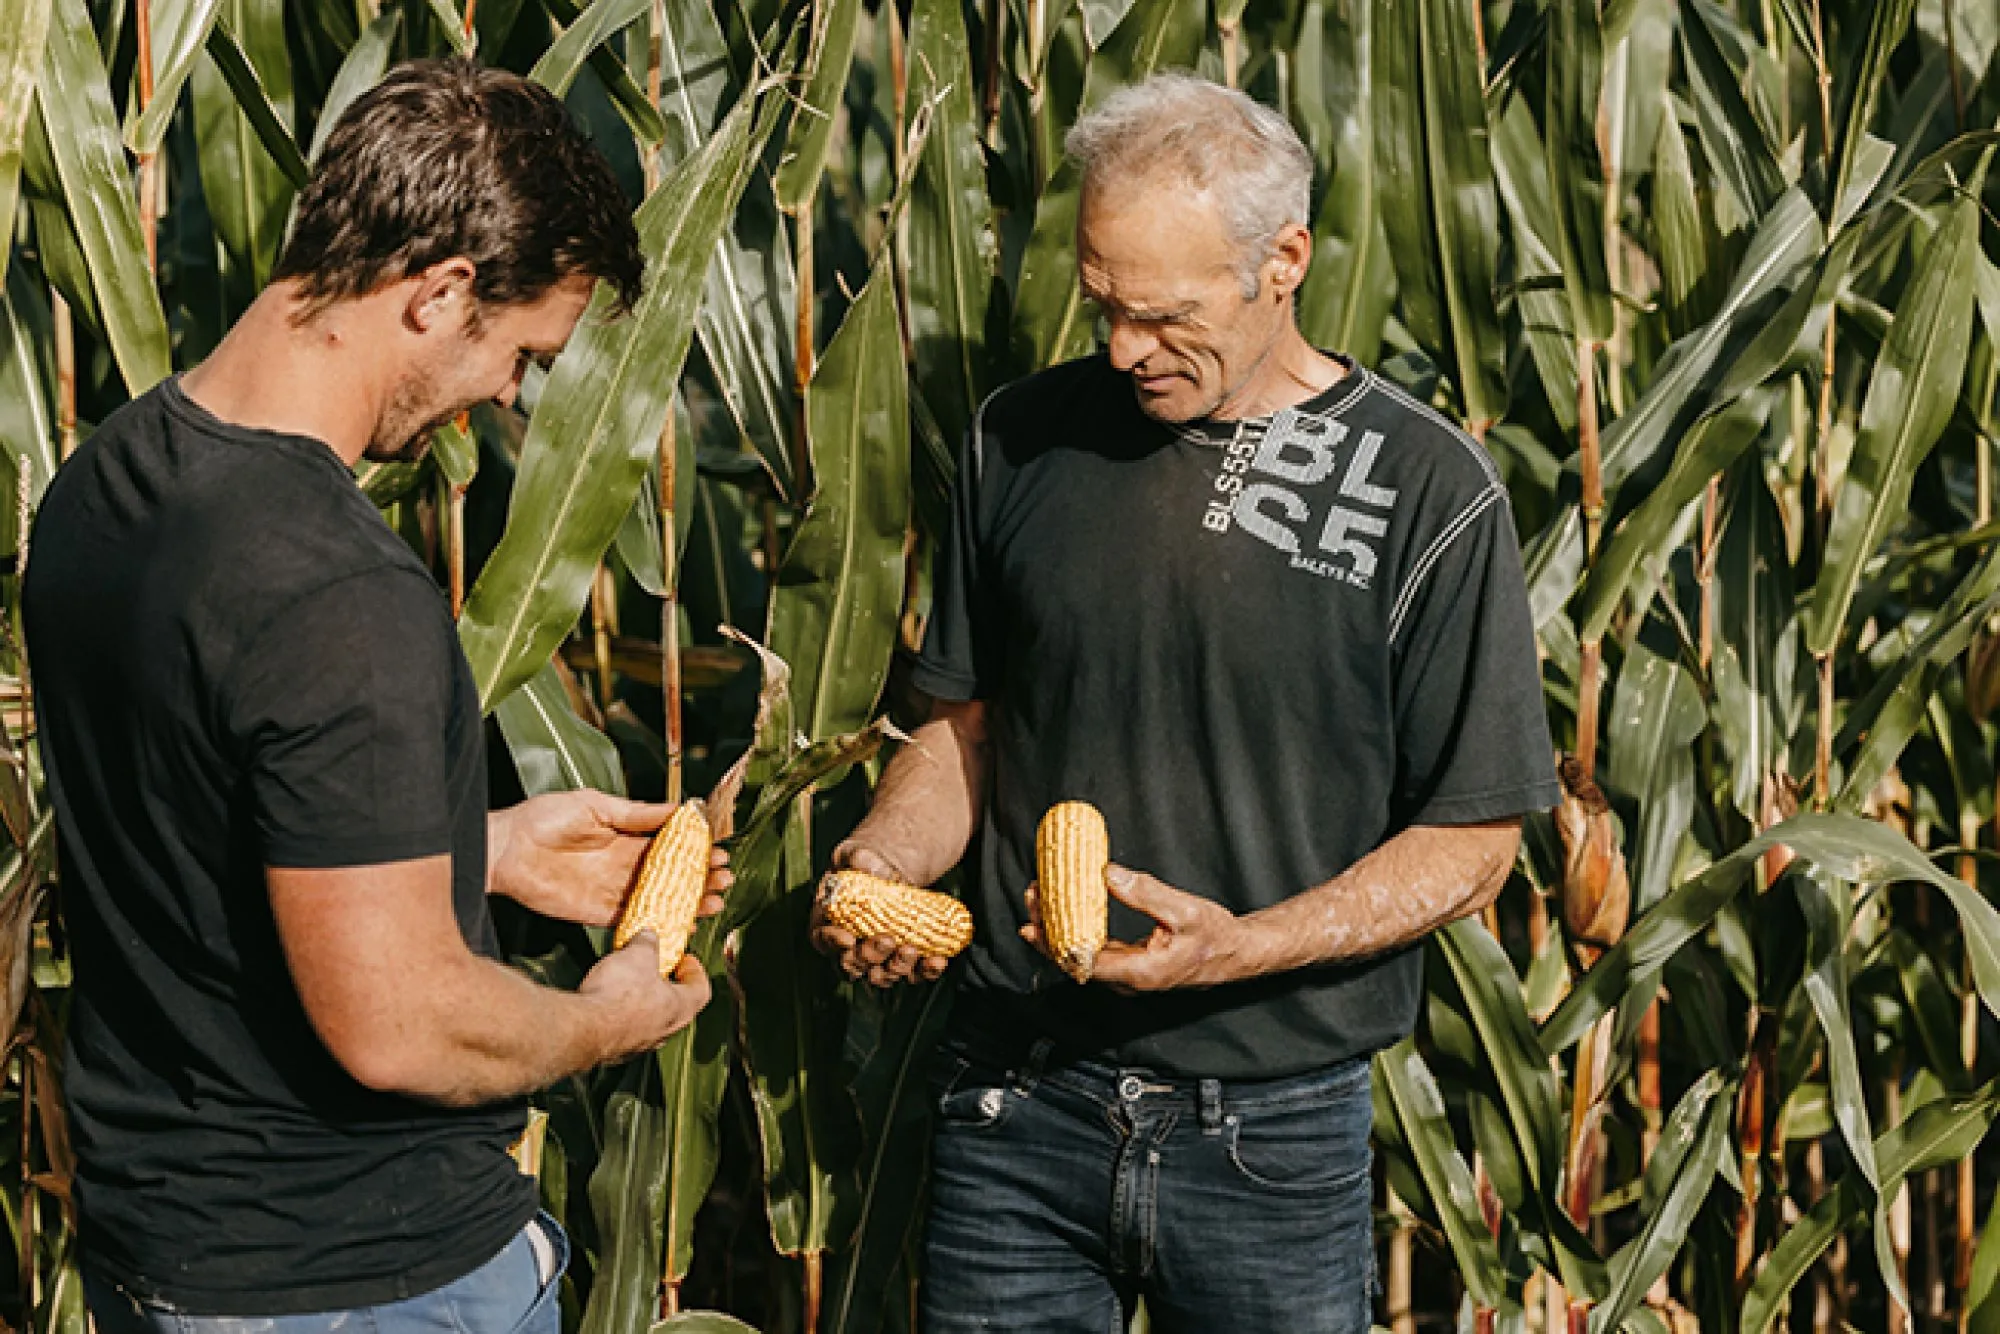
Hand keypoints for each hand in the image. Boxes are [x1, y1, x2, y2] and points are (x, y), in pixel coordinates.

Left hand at [489, 791, 732, 925]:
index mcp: (625, 836)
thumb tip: (677, 809)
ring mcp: (613, 890)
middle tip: (724, 879)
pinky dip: (658, 924)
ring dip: (687, 902)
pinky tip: (681, 925)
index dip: (695, 849)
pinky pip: (634, 921)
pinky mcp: (598, 912)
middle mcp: (623, 864)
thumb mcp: (595, 805)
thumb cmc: (543, 818)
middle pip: (671, 874)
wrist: (505, 849)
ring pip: (659, 899)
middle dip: (700, 877)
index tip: (720, 850)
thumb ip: (635, 813)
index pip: (669, 844)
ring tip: (713, 902)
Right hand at [578, 933, 713, 1061]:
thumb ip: (647, 944)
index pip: (701, 990)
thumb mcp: (637, 955)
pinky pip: (625, 1030)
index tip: (687, 960)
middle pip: (676, 1006)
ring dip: (642, 1001)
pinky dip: (620, 1016)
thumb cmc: (618, 996)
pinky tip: (606, 1001)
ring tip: (627, 982)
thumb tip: (648, 937)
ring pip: (650, 1020)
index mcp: (680, 1007)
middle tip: (656, 968)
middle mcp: (665, 1030)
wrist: (585, 1028)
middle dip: (666, 985)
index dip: (695, 972)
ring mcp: (641, 1043)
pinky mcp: (617, 1050)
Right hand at [809, 843, 952, 987]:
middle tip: (887, 940)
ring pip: (880, 975)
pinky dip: (925, 971)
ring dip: (896, 968)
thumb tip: (875, 868)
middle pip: (850, 964)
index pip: (820, 938)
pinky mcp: (904, 958)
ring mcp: (878, 955)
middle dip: (868, 957)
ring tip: (912, 949)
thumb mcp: (858, 851)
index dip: (831, 943)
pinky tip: (937, 960)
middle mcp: (850, 944)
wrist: (896, 867)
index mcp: (829, 918)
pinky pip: (913, 973)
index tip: (847, 938)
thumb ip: (859, 857)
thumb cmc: (869, 861)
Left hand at [1025, 864, 1255, 992]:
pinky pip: (1094, 952)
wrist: (1237, 953)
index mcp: (1140, 973)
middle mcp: (1130, 981)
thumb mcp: (1185, 911)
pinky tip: (1066, 912)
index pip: (1083, 962)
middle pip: (1075, 960)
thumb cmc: (1216, 937)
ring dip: (1059, 930)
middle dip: (1047, 931)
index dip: (1053, 942)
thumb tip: (1107, 875)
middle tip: (1031, 897)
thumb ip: (1145, 894)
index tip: (1033, 919)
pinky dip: (1076, 932)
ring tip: (1042, 899)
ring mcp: (1129, 976)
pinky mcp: (1131, 967)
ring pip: (1083, 957)